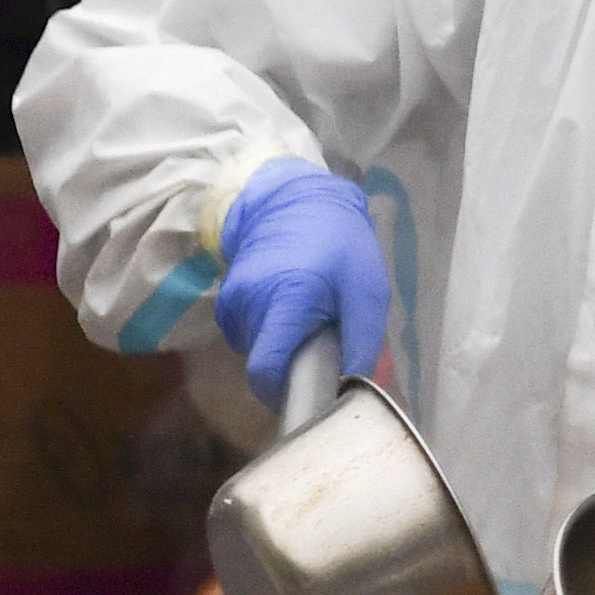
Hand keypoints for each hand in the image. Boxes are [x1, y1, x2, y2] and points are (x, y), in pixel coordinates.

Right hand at [215, 162, 388, 389]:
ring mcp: (232, 299)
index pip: (265, 373)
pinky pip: (247, 331)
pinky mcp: (227, 296)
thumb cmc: (341, 245)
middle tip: (321, 345)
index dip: (284, 394)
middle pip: (263, 363)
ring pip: (256, 348)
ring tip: (308, 318)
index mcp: (286, 302)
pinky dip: (268, 330)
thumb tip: (351, 390)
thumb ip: (362, 343)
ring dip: (281, 345)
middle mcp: (249, 303)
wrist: (297, 200)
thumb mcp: (367, 291)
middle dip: (291, 366)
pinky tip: (289, 308)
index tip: (310, 394)